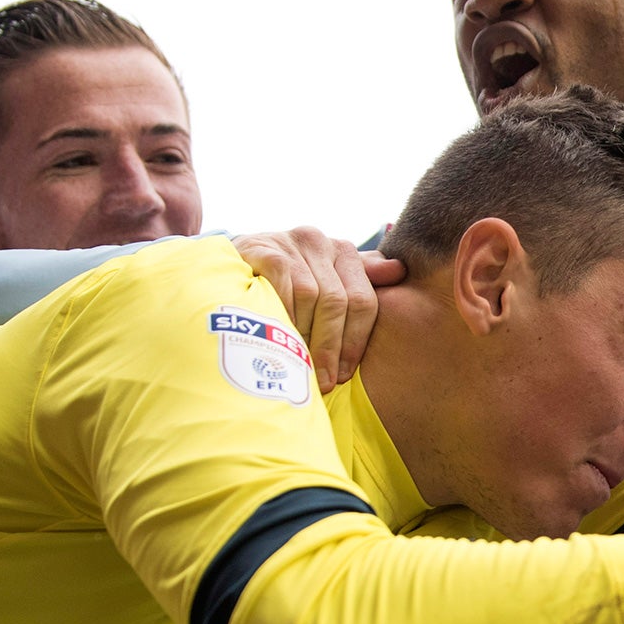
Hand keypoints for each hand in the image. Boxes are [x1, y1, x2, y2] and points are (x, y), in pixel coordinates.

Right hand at [232, 229, 403, 393]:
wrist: (225, 266)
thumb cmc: (281, 282)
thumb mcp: (321, 279)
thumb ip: (358, 278)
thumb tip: (398, 271)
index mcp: (342, 252)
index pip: (363, 301)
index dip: (354, 342)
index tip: (342, 375)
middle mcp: (319, 242)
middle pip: (338, 302)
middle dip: (331, 347)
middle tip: (322, 381)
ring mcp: (290, 242)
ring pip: (311, 297)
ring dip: (305, 335)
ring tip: (298, 366)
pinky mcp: (262, 247)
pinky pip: (282, 285)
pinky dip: (282, 313)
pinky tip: (276, 337)